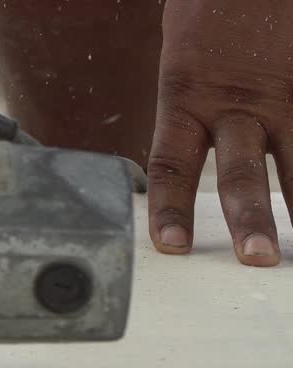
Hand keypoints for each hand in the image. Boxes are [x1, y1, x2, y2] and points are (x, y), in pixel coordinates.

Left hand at [149, 0, 292, 266]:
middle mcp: (237, 101)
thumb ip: (194, 111)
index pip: (171, 164)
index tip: (172, 249)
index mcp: (187, 94)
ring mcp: (287, 92)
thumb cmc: (213, 8)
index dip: (170, 209)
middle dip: (251, 219)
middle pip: (241, 171)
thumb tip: (188, 162)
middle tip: (258, 260)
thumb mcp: (187, 57)